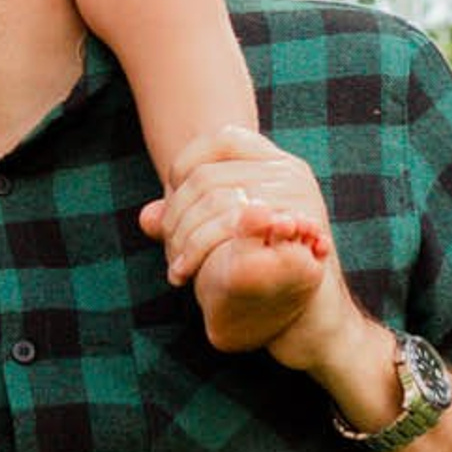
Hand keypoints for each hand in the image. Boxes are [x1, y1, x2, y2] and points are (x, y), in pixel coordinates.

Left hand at [144, 126, 338, 365]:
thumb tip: (146, 219)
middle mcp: (290, 172)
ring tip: (175, 269)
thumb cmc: (258, 265)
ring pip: (217, 204)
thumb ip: (183, 219)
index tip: (170, 204)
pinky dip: (199, 250)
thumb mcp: (218, 233)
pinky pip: (235, 229)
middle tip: (168, 252)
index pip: (220, 140)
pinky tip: (185, 271)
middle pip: (209, 178)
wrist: (305, 311)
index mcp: (275, 161)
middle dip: (176, 216)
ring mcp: (298, 199)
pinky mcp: (298, 231)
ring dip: (186, 239)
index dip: (184, 167)